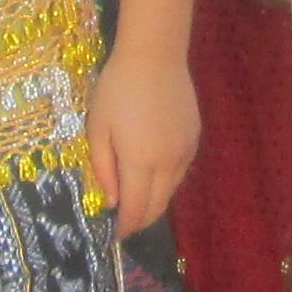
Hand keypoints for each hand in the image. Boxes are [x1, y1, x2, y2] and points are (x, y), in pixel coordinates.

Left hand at [79, 44, 200, 238]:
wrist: (155, 56)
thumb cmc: (117, 89)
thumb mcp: (97, 128)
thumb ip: (104, 168)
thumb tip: (113, 201)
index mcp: (140, 162)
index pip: (136, 209)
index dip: (127, 227)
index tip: (116, 235)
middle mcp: (168, 163)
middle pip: (158, 206)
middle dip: (142, 220)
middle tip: (127, 224)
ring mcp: (185, 151)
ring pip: (171, 191)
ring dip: (155, 202)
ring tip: (139, 201)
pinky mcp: (194, 139)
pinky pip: (181, 172)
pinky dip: (167, 182)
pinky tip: (154, 175)